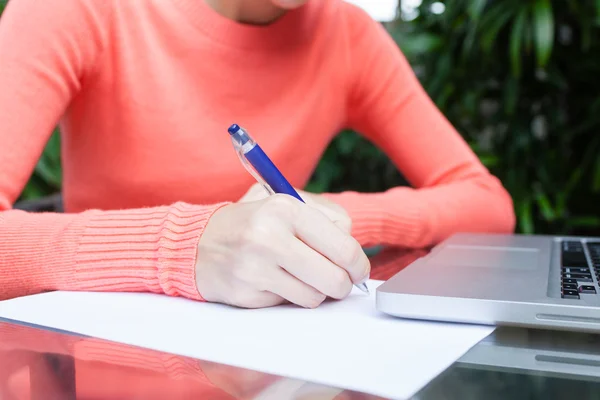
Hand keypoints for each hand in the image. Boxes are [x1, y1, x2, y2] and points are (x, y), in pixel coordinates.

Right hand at [195, 193, 369, 308]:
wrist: (200, 244)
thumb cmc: (252, 222)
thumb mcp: (286, 200)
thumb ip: (325, 215)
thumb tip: (353, 243)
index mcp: (285, 209)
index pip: (344, 247)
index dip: (358, 264)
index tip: (357, 269)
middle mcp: (269, 237)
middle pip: (334, 278)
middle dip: (343, 284)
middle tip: (340, 281)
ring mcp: (256, 268)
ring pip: (315, 297)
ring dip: (317, 291)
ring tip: (304, 277)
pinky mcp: (247, 293)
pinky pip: (290, 304)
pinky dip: (292, 297)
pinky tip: (279, 282)